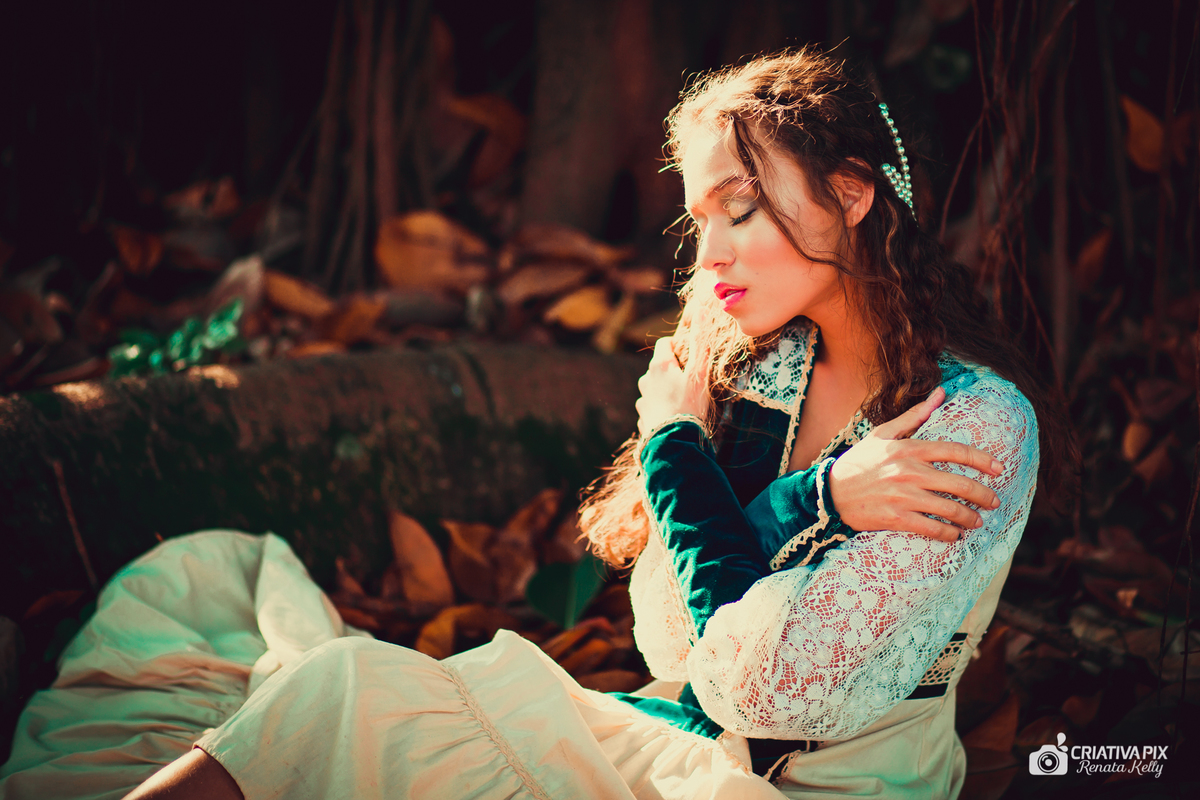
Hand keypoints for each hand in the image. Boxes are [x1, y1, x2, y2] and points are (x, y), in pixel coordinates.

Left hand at [635, 336, 710, 437]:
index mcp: (659, 366)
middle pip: (658, 367)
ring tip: (682, 403)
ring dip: (665, 391)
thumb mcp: (699, 372)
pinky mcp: (643, 418)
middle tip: (690, 382)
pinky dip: (661, 410)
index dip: (677, 347)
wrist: (674, 441)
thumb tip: (701, 311)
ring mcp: (642, 400)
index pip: (664, 344)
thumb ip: (701, 343)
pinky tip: (673, 418)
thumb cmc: (689, 404)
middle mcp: (646, 380)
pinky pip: (652, 408)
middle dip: (672, 371)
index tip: (689, 356)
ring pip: (653, 389)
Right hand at [828, 387, 1003, 541]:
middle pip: (959, 484)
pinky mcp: (895, 518)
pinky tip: (955, 534)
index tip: (998, 469)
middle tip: (994, 501)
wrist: (829, 492)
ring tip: (978, 521)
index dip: (982, 460)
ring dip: (970, 517)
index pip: (955, 451)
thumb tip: (941, 394)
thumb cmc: (859, 461)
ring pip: (949, 510)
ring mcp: (903, 497)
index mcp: (908, 449)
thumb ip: (915, 415)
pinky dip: (949, 534)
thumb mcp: (883, 434)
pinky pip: (931, 529)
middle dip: (984, 495)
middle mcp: (909, 472)